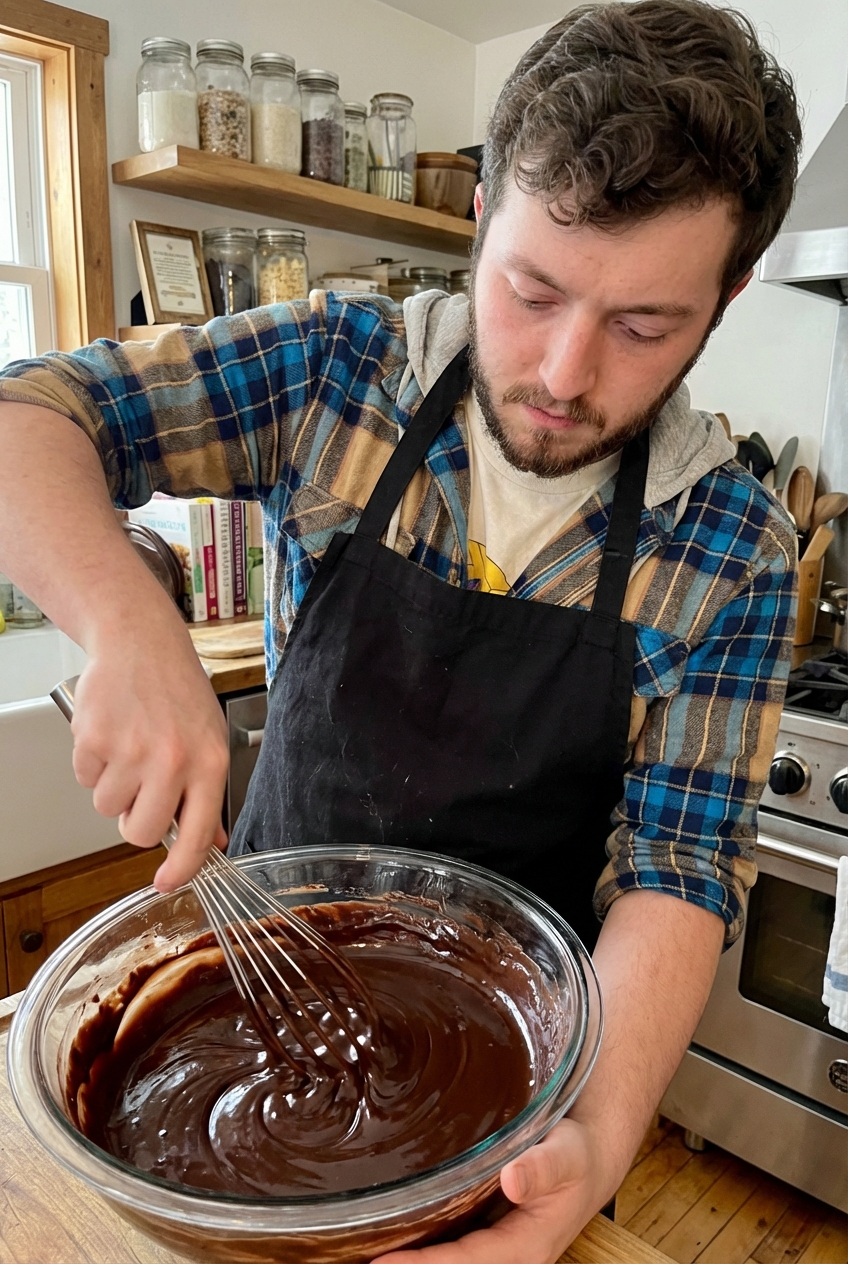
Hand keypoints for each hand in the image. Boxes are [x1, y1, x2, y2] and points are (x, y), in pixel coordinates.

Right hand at [70, 611, 229, 892]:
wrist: (140, 641)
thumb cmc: (178, 690)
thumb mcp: (209, 739)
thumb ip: (207, 793)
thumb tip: (210, 841)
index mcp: (208, 763)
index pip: (196, 835)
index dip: (180, 869)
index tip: (166, 883)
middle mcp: (172, 760)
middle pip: (139, 833)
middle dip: (134, 821)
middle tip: (141, 791)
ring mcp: (130, 750)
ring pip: (107, 808)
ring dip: (113, 788)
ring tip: (128, 748)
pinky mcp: (94, 740)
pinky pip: (85, 780)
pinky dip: (93, 764)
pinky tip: (111, 734)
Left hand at [373, 1117, 608, 1263]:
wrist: (587, 1158)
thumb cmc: (578, 1156)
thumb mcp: (567, 1156)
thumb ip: (543, 1167)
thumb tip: (513, 1177)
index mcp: (525, 1248)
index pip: (465, 1263)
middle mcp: (504, 1255)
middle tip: (355, 1258)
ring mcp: (492, 1246)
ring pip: (446, 1260)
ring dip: (410, 1259)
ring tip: (358, 1248)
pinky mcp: (482, 1231)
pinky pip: (448, 1245)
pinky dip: (418, 1245)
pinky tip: (388, 1230)